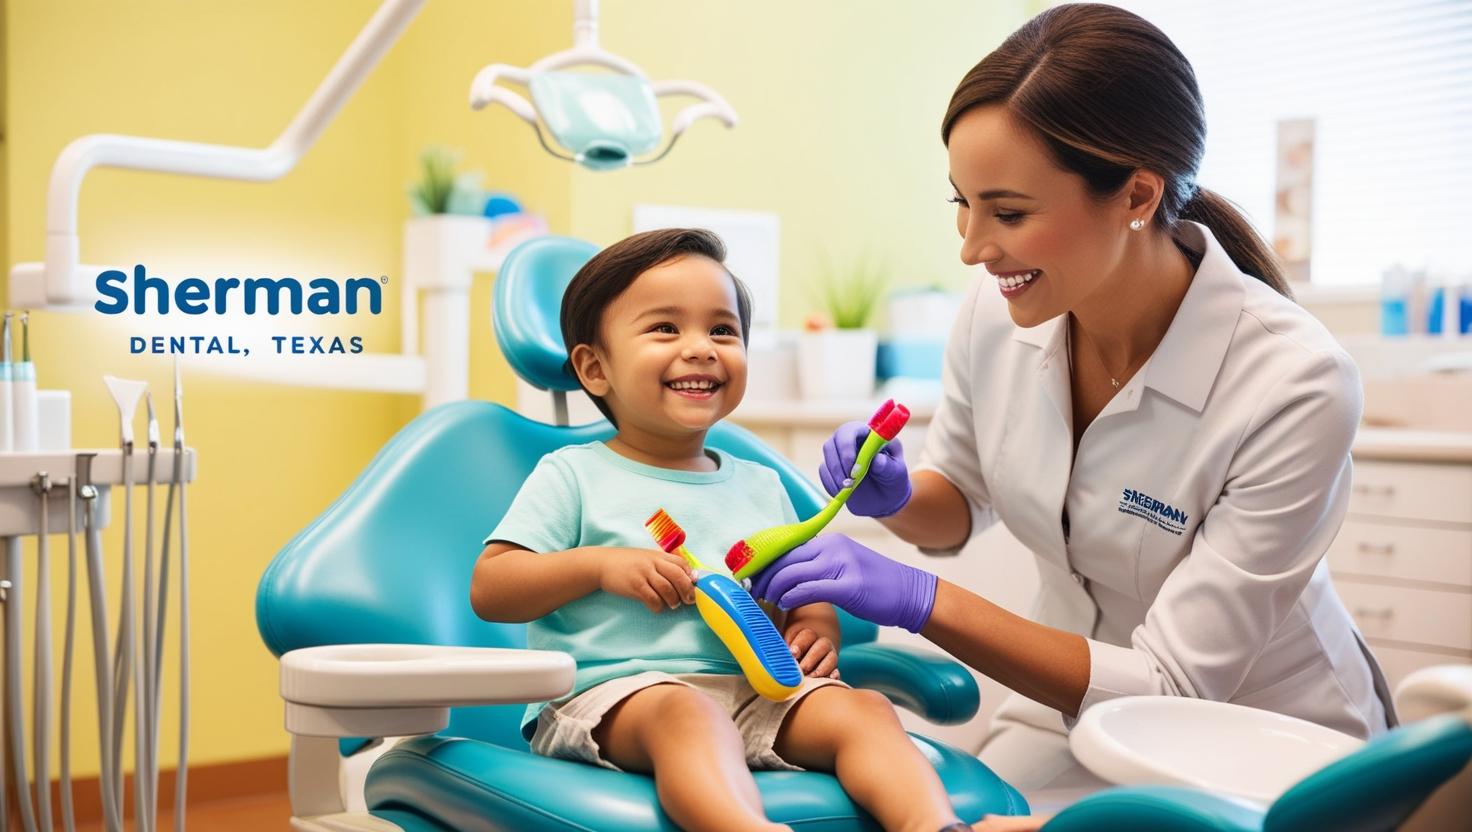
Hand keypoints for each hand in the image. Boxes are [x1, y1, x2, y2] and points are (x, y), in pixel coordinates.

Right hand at [597, 548, 696, 613]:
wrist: (602, 564)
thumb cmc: (627, 562)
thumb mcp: (646, 557)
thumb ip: (663, 564)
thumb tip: (684, 576)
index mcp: (658, 555)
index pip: (682, 563)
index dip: (690, 576)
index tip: (693, 585)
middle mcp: (653, 562)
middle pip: (678, 576)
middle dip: (687, 590)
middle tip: (689, 600)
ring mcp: (644, 574)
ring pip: (667, 589)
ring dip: (673, 600)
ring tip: (673, 604)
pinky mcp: (635, 586)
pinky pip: (652, 599)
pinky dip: (658, 606)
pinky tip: (657, 607)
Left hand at [751, 534, 936, 632]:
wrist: (908, 592)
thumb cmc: (873, 584)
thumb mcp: (843, 565)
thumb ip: (817, 565)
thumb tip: (785, 574)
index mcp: (829, 541)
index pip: (787, 548)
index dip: (765, 563)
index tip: (751, 575)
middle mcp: (833, 547)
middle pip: (785, 559)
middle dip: (764, 576)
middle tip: (751, 591)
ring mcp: (841, 565)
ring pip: (793, 573)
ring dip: (774, 588)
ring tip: (767, 600)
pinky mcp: (848, 586)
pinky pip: (809, 588)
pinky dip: (791, 596)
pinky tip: (784, 604)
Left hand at [785, 626, 839, 678]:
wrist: (809, 648)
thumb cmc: (793, 647)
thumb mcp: (787, 642)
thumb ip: (784, 648)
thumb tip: (778, 657)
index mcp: (808, 634)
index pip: (807, 636)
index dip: (799, 644)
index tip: (793, 653)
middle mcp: (822, 643)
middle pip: (821, 646)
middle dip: (811, 659)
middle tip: (801, 669)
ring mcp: (830, 655)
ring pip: (831, 659)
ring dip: (822, 669)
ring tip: (811, 678)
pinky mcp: (833, 668)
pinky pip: (837, 671)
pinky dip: (835, 676)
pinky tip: (831, 679)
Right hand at [820, 421, 910, 517]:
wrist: (885, 497)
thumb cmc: (893, 478)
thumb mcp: (897, 472)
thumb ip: (889, 466)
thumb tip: (877, 460)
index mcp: (866, 434)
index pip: (849, 431)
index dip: (847, 448)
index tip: (855, 470)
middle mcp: (849, 440)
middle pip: (832, 444)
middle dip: (838, 465)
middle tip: (849, 483)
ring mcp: (838, 454)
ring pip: (826, 459)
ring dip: (835, 476)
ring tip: (848, 490)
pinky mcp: (831, 468)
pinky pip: (824, 473)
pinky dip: (831, 484)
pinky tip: (843, 493)